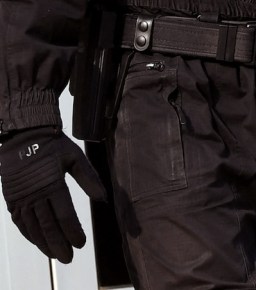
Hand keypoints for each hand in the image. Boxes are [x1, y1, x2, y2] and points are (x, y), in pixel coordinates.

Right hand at [0, 127, 105, 262]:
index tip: (81, 243)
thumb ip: (89, 179)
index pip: (64, 215)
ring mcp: (21, 199)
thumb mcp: (76, 158)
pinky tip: (38, 242)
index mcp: (52, 184)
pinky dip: (29, 234)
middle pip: (48, 226)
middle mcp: (35, 195)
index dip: (73, 231)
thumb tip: (104, 198)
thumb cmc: (53, 145)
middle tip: (69, 258)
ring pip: (32, 227)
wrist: (23, 136)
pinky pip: (20, 222)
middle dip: (59, 244)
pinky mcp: (12, 199)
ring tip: (56, 255)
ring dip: (44, 243)